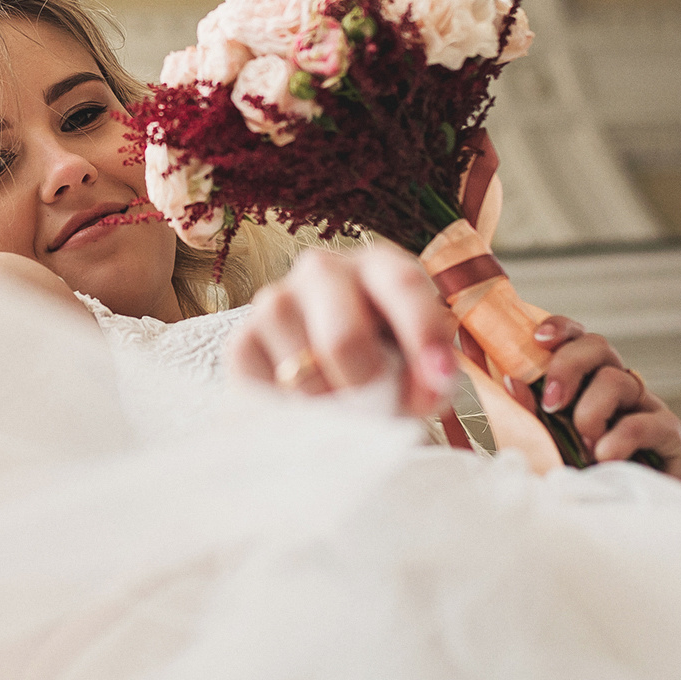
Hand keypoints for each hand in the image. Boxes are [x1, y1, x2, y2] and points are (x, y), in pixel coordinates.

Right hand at [227, 245, 460, 418]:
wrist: (333, 384)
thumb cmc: (388, 364)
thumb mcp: (421, 364)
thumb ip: (431, 374)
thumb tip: (424, 390)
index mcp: (378, 266)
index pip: (401, 284)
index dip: (422, 334)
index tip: (439, 382)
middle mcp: (322, 270)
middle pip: (343, 338)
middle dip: (368, 390)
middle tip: (382, 413)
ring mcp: (275, 300)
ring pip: (304, 375)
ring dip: (331, 409)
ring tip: (346, 411)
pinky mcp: (242, 340)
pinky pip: (266, 389)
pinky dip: (293, 413)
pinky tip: (309, 407)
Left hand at [518, 316, 680, 479]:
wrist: (611, 524)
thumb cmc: (573, 484)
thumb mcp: (541, 446)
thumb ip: (527, 414)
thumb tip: (511, 379)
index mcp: (583, 384)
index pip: (576, 339)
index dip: (561, 330)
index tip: (538, 339)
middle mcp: (615, 389)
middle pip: (599, 347)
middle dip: (569, 366)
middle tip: (552, 403)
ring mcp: (644, 409)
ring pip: (619, 381)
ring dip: (591, 411)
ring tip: (582, 445)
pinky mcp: (670, 437)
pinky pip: (649, 421)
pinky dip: (622, 437)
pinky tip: (604, 457)